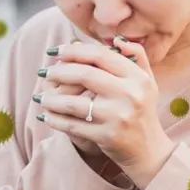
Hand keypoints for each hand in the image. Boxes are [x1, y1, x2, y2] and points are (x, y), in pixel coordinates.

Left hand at [34, 37, 174, 183]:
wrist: (149, 150)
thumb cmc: (142, 110)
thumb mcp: (147, 81)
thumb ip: (136, 56)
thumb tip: (117, 39)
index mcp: (137, 78)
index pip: (101, 56)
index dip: (74, 51)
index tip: (56, 51)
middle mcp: (129, 94)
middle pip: (85, 75)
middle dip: (59, 72)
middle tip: (45, 72)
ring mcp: (117, 116)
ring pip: (74, 103)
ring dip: (52, 99)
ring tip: (40, 96)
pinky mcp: (106, 136)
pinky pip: (73, 125)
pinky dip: (56, 120)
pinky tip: (46, 116)